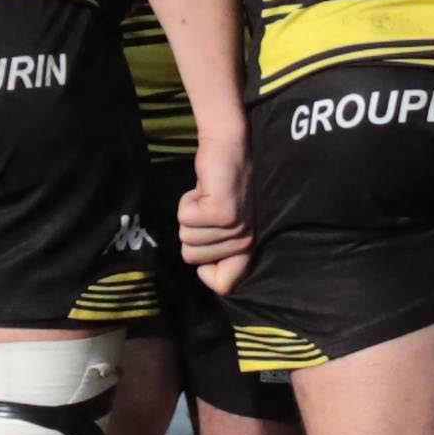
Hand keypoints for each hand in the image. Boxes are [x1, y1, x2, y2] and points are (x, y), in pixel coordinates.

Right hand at [175, 153, 251, 294]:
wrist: (228, 148)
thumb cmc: (221, 188)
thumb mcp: (224, 225)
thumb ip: (219, 249)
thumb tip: (203, 271)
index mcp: (248, 248)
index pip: (224, 285)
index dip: (205, 270)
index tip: (207, 244)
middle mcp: (245, 240)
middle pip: (192, 258)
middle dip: (193, 231)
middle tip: (209, 210)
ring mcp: (234, 227)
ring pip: (187, 238)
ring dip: (190, 216)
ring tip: (207, 199)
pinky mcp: (221, 212)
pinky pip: (185, 218)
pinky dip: (187, 202)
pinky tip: (204, 191)